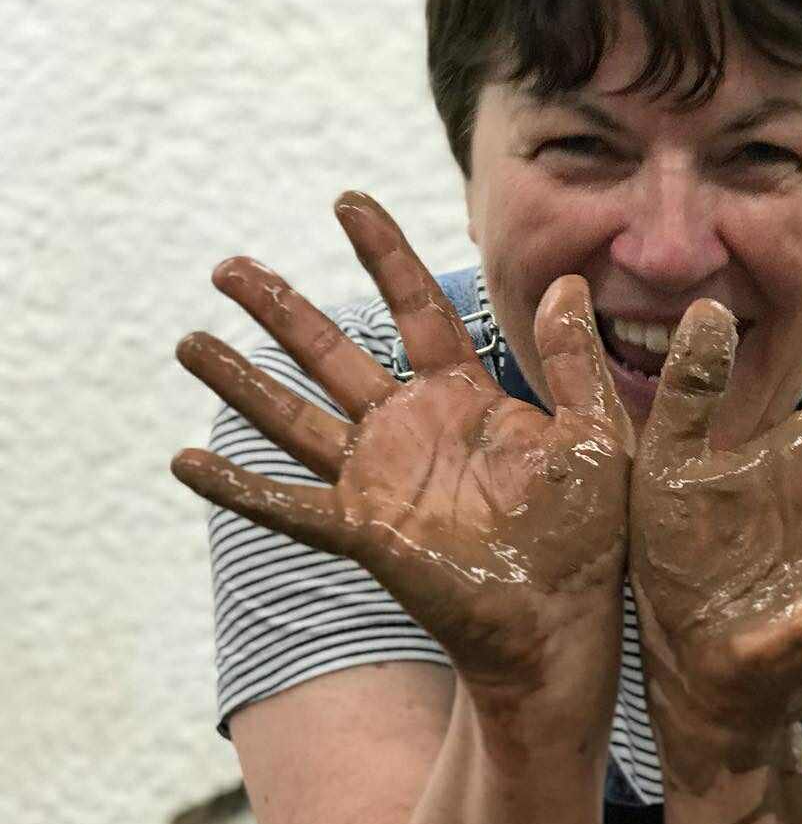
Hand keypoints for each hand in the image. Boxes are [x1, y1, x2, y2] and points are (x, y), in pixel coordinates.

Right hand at [171, 193, 632, 695]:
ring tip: (189, 341)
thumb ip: (576, 362)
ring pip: (293, 416)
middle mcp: (411, 430)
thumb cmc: (588, 537)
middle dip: (281, 308)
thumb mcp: (595, 435)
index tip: (347, 203)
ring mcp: (379, 479)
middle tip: (228, 267)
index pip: (416, 309)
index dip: (383, 255)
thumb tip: (570, 283)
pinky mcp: (362, 529)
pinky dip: (235, 487)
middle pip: (332, 352)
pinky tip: (183, 464)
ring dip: (240, 380)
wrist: (564, 620)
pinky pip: (286, 505)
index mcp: (464, 398)